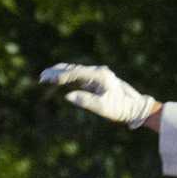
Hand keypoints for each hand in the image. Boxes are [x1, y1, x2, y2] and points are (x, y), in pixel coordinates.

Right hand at [39, 64, 158, 128]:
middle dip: (56, 72)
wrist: (134, 107)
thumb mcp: (104, 108)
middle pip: (73, 69)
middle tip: (41, 77)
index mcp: (100, 75)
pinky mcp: (94, 80)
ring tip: (43, 77)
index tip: (49, 80)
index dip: (62, 76)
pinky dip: (65, 76)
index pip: (77, 73)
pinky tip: (56, 79)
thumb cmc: (120, 108)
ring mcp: (96, 75)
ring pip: (73, 70)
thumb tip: (68, 96)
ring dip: (59, 73)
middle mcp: (97, 72)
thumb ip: (86, 101)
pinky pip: (77, 75)